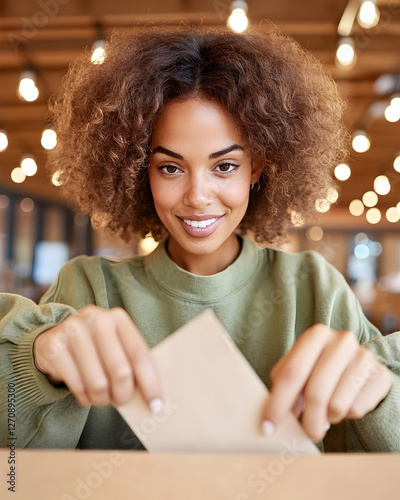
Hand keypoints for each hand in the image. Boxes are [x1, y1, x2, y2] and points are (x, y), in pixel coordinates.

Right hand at [34, 305, 162, 410]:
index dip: (150, 383)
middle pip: (120, 371)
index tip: (156, 405)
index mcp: (118, 318)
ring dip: (102, 399)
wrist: (56, 337)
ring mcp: (72, 331)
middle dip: (124, 394)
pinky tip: (85, 394)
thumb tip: (154, 397)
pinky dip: (84, 398)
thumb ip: (133, 362)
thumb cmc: (96, 346)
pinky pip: (77, 386)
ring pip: (98, 383)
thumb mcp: (116, 344)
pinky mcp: (53, 348)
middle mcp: (96, 319)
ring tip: (101, 397)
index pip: (139, 354)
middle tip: (121, 401)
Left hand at [261, 324, 392, 441]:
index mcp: (315, 335)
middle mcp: (341, 341)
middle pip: (315, 393)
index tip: (268, 426)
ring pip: (336, 405)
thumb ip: (284, 384)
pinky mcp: (380, 375)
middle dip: (307, 421)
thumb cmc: (319, 367)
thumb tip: (279, 413)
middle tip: (305, 433)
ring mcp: (363, 357)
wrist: (358, 363)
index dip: (277, 403)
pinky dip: (347, 414)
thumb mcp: (300, 366)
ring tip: (327, 411)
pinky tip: (345, 403)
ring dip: (328, 418)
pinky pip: (357, 409)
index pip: (291, 374)